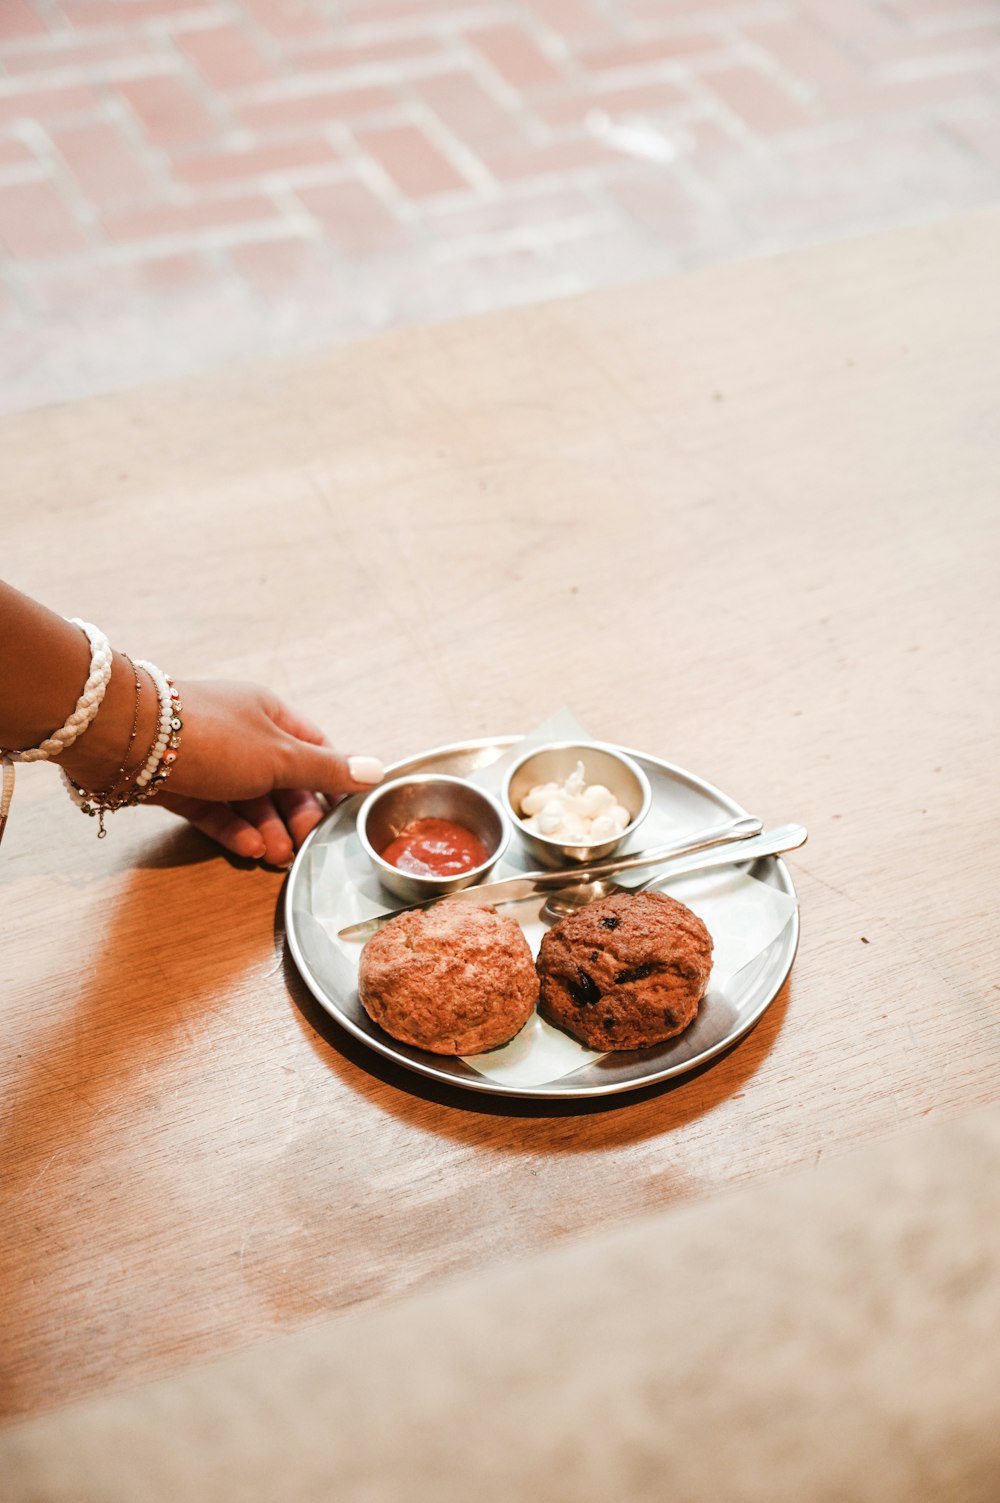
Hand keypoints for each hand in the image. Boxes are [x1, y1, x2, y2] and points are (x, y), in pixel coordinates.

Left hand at [154, 680, 381, 864]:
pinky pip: (217, 810)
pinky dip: (234, 830)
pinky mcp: (182, 784)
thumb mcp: (279, 756)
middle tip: (303, 845)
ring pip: (249, 799)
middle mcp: (243, 734)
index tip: (340, 817)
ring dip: (267, 828)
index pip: (314, 749)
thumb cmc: (211, 736)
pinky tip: (249, 848)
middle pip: (282, 780)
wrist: (125, 738)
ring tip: (274, 856)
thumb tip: (376, 769)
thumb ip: (326, 769)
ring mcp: (210, 760)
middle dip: (295, 815)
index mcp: (270, 714)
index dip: (330, 782)